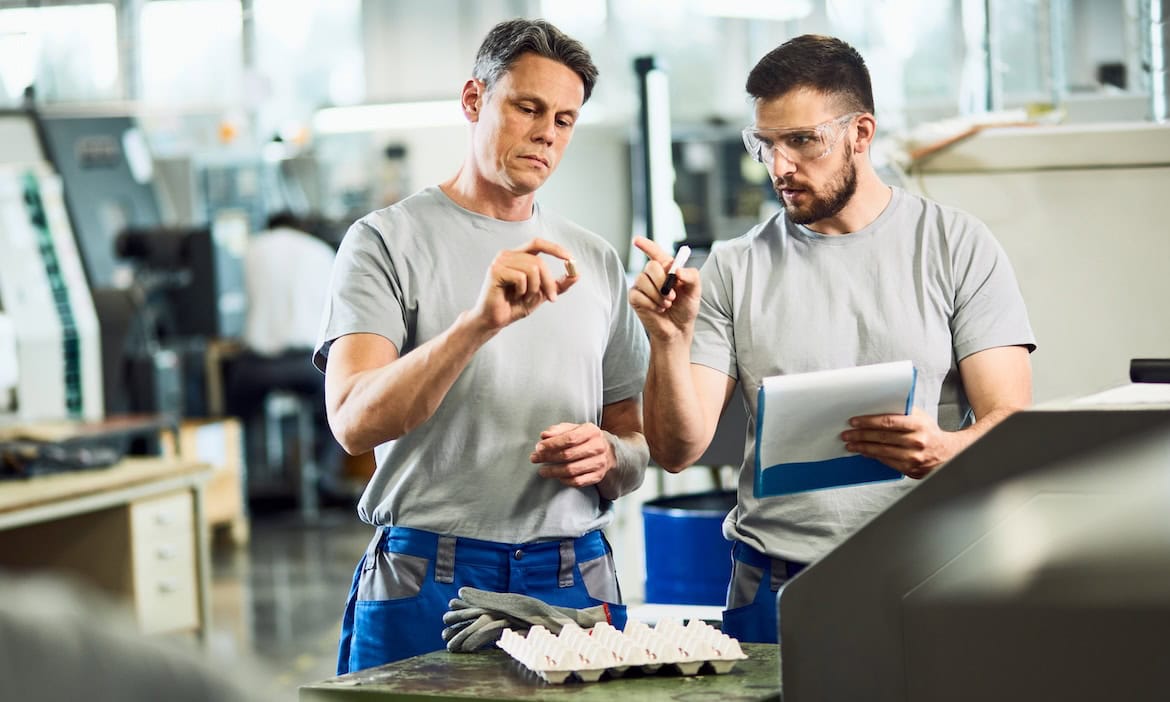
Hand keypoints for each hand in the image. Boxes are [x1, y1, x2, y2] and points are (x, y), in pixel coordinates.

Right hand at [472, 238, 577, 330]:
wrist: (494, 320)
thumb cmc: (513, 306)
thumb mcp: (541, 294)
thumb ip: (557, 285)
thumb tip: (576, 275)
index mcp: (517, 256)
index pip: (538, 243)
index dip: (555, 249)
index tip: (570, 259)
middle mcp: (508, 254)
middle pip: (539, 261)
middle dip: (549, 282)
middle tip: (552, 298)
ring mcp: (500, 261)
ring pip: (532, 269)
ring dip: (534, 288)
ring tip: (524, 297)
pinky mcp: (495, 271)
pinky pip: (521, 277)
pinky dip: (522, 290)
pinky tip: (513, 296)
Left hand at [530, 422, 613, 487]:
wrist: (606, 451)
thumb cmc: (584, 438)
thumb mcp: (573, 429)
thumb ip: (557, 430)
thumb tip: (544, 436)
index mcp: (591, 431)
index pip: (569, 438)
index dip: (552, 444)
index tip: (538, 448)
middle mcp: (598, 447)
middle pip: (568, 455)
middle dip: (548, 457)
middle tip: (534, 458)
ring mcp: (599, 463)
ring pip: (571, 470)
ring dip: (553, 471)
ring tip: (542, 470)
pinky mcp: (597, 476)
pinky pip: (577, 481)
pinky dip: (564, 480)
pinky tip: (557, 476)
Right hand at [627, 236, 699, 341]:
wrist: (677, 329)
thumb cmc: (686, 308)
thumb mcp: (696, 292)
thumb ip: (692, 276)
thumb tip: (677, 270)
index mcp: (667, 268)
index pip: (655, 252)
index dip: (646, 245)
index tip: (636, 240)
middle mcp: (653, 274)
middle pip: (650, 266)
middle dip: (661, 282)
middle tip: (671, 296)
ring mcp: (642, 286)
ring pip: (642, 280)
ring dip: (657, 295)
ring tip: (666, 305)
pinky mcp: (635, 298)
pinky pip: (637, 294)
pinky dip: (650, 303)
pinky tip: (657, 309)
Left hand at [841, 407, 958, 478]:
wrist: (948, 453)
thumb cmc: (929, 432)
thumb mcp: (920, 416)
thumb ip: (901, 411)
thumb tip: (876, 405)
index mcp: (918, 425)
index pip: (889, 422)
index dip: (869, 422)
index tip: (855, 421)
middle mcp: (916, 441)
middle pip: (882, 437)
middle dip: (861, 435)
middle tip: (847, 434)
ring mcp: (913, 457)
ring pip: (882, 452)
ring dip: (862, 448)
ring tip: (850, 444)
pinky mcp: (910, 469)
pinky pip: (887, 462)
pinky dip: (873, 457)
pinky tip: (863, 452)